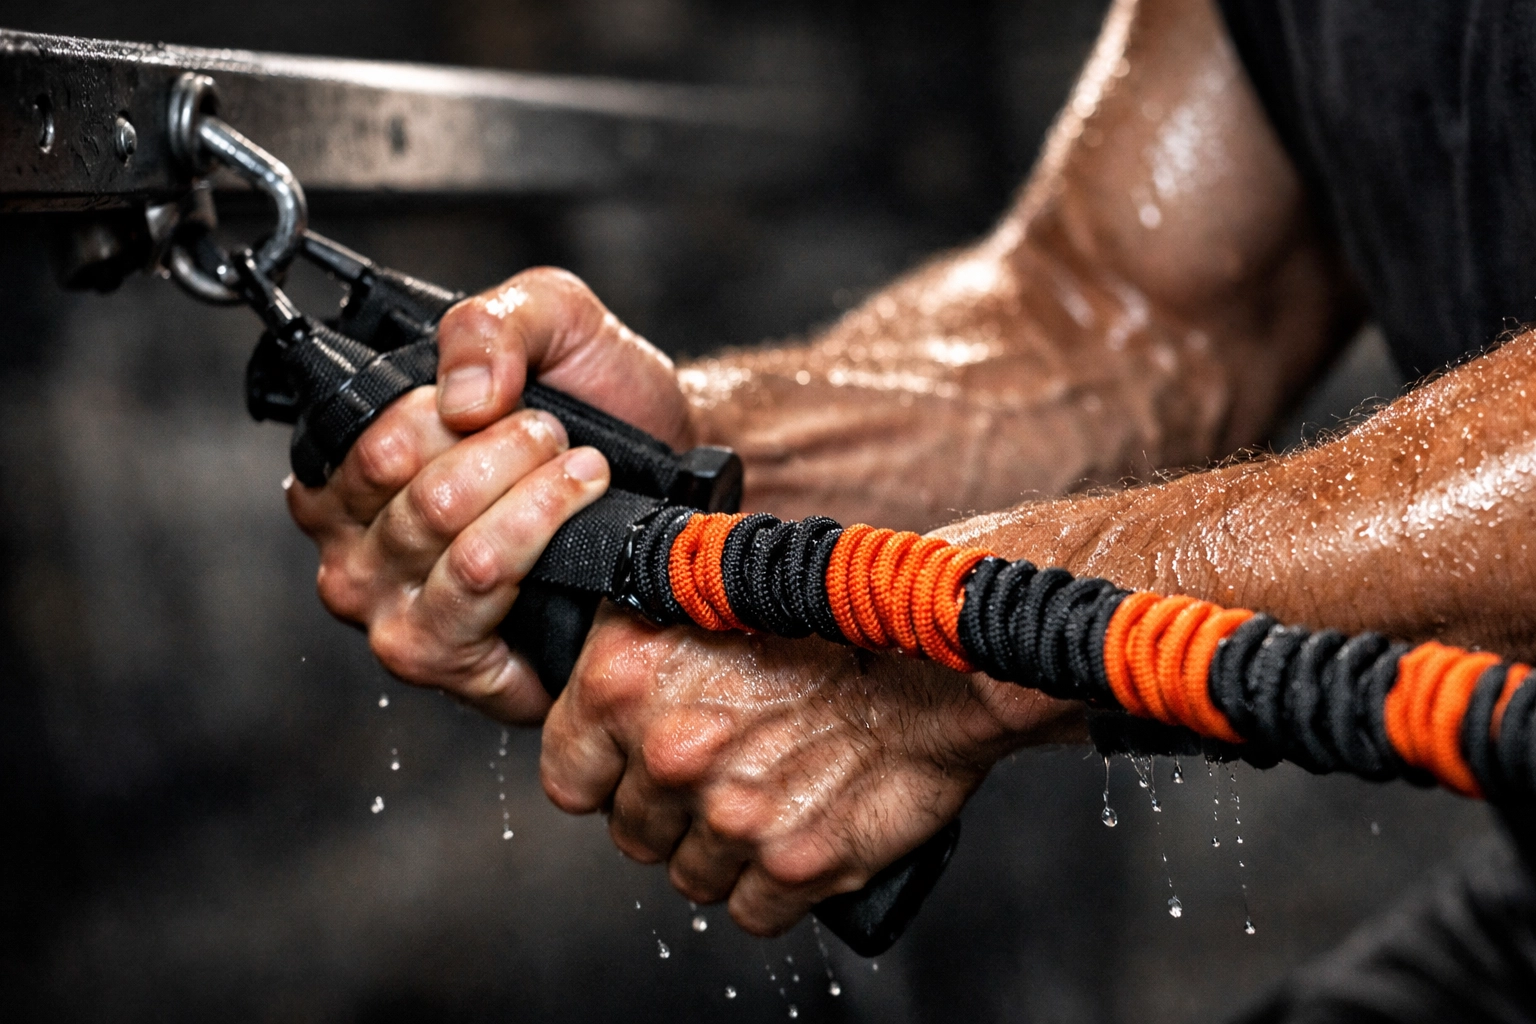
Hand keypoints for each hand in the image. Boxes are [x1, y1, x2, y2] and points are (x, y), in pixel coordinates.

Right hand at [287, 268, 690, 722]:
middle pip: (414, 496)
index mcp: (345, 470)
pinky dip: (535, 548)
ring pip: (455, 550)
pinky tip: (574, 519)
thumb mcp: (546, 318)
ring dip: (534, 499)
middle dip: (506, 453)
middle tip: (553, 435)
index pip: (365, 445)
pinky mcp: (448, 662)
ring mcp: (394, 613)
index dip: (444, 414)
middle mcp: (352, 548)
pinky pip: (472, 609)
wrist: (662, 466)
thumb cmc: (589, 399)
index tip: (510, 401)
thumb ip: (489, 326)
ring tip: (580, 470)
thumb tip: (463, 397)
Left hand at [541, 608, 1082, 933]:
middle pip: (633, 833)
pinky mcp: (791, 864)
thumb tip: (600, 686)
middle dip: (674, 810)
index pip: (568, 778)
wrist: (939, 656)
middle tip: (730, 766)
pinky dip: (774, 885)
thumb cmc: (833, 619)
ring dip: (725, 850)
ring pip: (690, 877)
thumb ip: (639, 642)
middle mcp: (668, 751)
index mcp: (623, 679)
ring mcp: (729, 814)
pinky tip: (799, 829)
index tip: (638, 765)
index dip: (608, 774)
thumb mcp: (708, 593)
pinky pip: (750, 912)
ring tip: (774, 792)